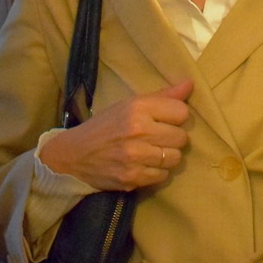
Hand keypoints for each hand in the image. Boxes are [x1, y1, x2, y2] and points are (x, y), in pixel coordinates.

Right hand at [40, 79, 193, 190]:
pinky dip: (157, 172)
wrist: (73, 156)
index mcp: (138, 108)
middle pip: (181, 137)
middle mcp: (138, 131)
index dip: (177, 116)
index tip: (166, 119)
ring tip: (153, 152)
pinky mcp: (131, 178)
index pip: (182, 112)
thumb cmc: (105, 126)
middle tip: (159, 138)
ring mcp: (135, 157)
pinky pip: (162, 176)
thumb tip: (190, 84)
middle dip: (173, 138)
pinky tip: (145, 165)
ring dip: (167, 156)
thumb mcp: (130, 104)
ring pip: (175, 158)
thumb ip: (162, 96)